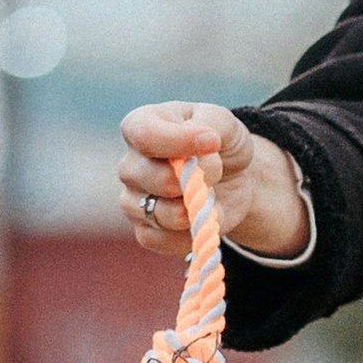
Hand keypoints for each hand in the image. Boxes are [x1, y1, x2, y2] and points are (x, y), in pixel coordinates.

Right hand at [116, 102, 309, 260]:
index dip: (177, 141)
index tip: (212, 143)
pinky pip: (166, 240)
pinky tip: (204, 216)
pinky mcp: (146, 232)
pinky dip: (195, 232)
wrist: (232, 180)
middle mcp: (130, 165)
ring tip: (209, 194)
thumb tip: (206, 139)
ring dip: (198, 207)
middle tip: (216, 171)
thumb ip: (211, 123)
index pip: (143, 135)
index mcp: (141, 126)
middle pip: (155, 177)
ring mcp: (133, 201)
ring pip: (163, 213)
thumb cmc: (220, 145)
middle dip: (196, 178)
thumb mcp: (223, 122)